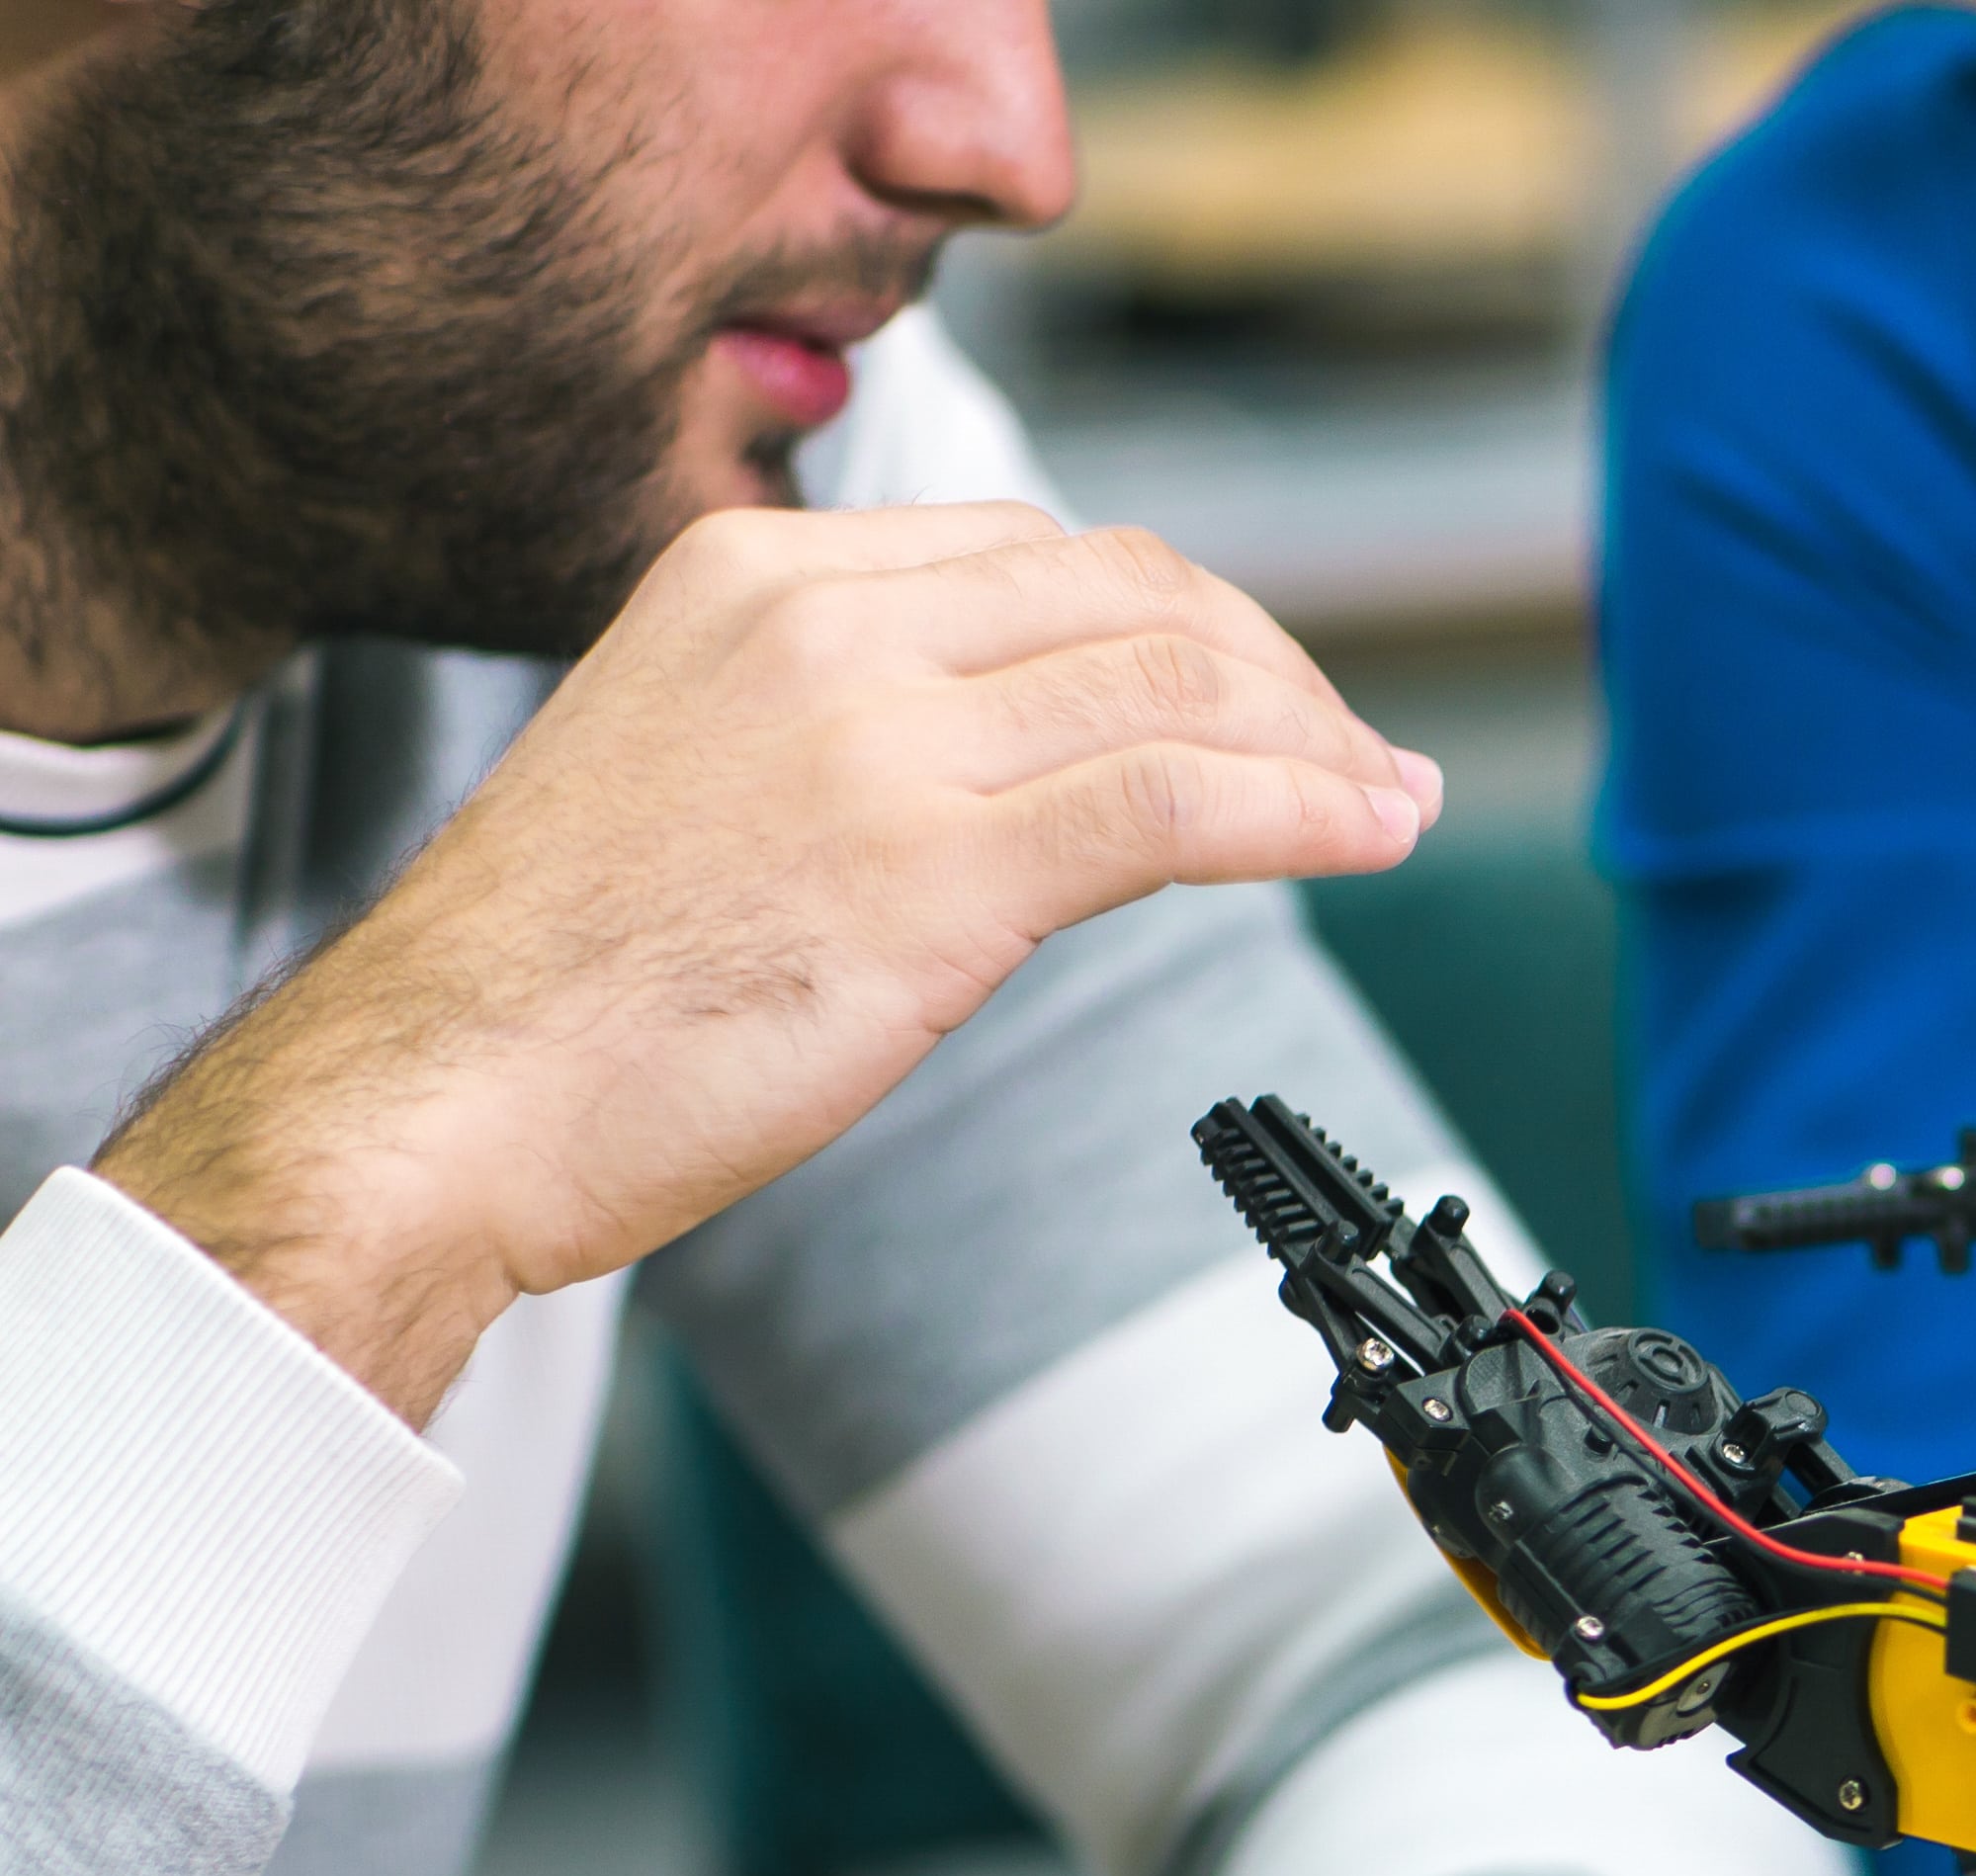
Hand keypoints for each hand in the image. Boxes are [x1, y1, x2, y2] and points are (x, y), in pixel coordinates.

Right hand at [103, 502, 1434, 1423]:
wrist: (445, 1084)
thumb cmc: (562, 977)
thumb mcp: (699, 771)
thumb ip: (848, 728)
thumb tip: (1022, 768)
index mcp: (755, 573)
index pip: (1039, 553)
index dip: (1186, 619)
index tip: (1263, 691)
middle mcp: (826, 621)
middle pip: (1131, 599)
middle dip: (1274, 674)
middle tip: (1356, 751)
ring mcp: (883, 736)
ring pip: (1172, 691)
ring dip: (1318, 746)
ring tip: (1393, 797)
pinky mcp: (936, 867)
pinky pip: (1175, 802)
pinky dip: (1305, 810)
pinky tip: (1373, 829)